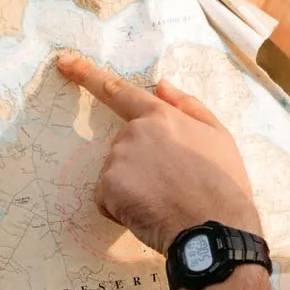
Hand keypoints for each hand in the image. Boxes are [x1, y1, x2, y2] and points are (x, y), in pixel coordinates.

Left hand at [56, 52, 261, 254]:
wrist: (215, 227)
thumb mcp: (219, 136)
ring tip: (165, 202)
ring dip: (134, 189)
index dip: (88, 75)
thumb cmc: (224, 184)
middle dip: (141, 166)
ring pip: (117, 174)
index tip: (65, 63)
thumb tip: (162, 85)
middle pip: (125, 146)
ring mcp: (118, 159)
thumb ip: (189, 106)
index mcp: (161, 115)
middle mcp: (134, 132)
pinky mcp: (108, 187)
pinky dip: (123, 209)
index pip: (119, 92)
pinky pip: (108, 199)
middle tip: (173, 187)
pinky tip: (149, 214)